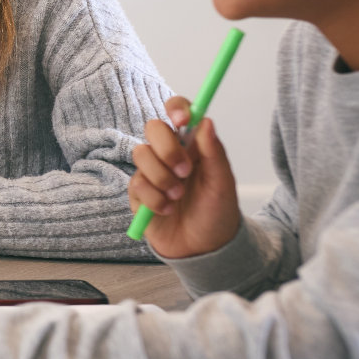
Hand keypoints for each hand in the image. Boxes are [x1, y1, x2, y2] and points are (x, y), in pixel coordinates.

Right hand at [129, 95, 241, 259]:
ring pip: (140, 154)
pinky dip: (153, 198)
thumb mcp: (223, 183)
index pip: (178, 113)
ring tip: (178, 197)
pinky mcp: (137, 192)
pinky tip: (167, 210)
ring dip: (162, 178)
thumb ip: (214, 152)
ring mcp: (151, 172)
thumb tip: (206, 120)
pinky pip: (136, 183)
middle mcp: (168, 153)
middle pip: (152, 128)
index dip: (176, 109)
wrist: (203, 249)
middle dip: (167, 149)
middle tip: (184, 171)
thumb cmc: (217, 214)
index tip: (182, 121)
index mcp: (192, 145)